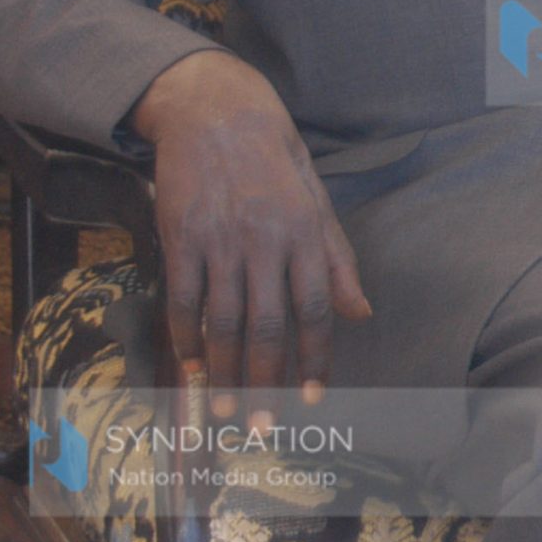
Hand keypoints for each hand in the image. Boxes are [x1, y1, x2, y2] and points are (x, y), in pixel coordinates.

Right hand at [130, 50, 370, 422]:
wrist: (217, 112)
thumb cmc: (276, 161)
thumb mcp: (318, 203)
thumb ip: (338, 261)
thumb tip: (361, 314)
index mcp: (305, 235)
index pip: (315, 311)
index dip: (315, 359)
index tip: (313, 400)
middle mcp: (265, 242)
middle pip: (265, 328)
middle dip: (264, 384)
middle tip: (262, 428)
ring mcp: (219, 241)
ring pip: (221, 322)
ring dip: (222, 373)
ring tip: (223, 411)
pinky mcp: (180, 237)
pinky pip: (183, 299)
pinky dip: (185, 338)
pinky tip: (191, 368)